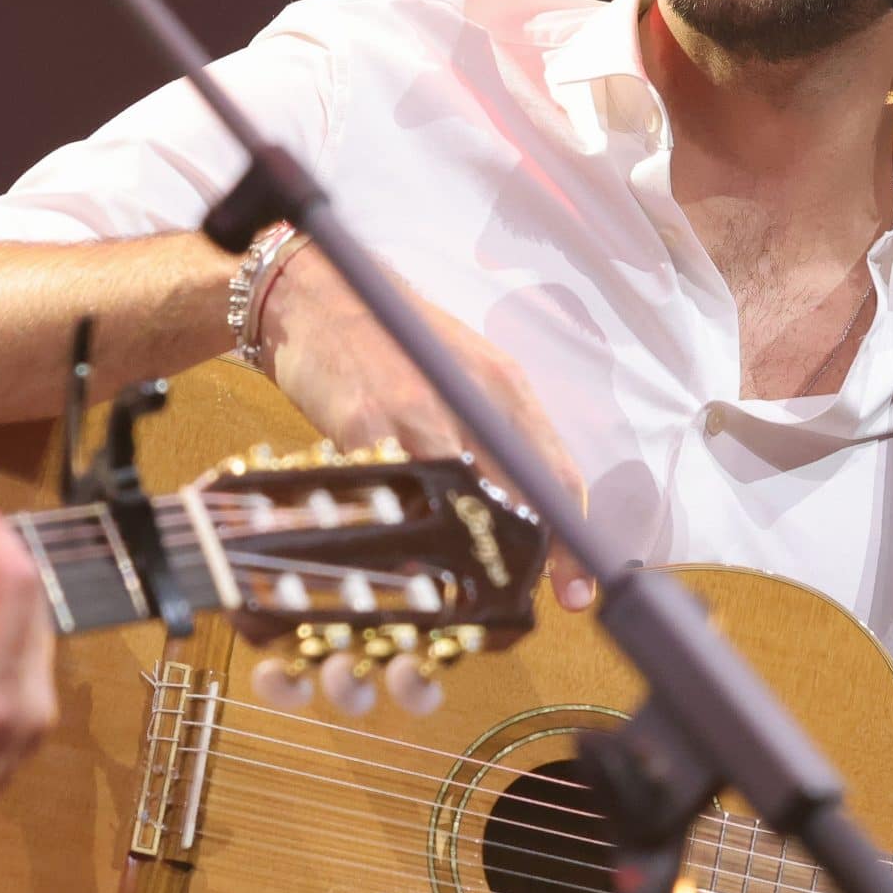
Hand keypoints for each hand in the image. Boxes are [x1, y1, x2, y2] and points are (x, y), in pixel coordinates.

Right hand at [259, 243, 596, 609]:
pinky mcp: (362, 427)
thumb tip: (522, 508)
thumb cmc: (394, 339)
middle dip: (524, 560)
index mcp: (502, 384)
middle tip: (522, 598)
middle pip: (514, 499)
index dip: (569, 542)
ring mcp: (414, 414)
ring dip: (463, 550)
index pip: (555, 473)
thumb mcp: (462, 370)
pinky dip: (402, 529)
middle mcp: (467, 398)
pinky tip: (400, 550)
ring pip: (457, 504)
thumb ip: (494, 431)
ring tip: (459, 581)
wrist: (316, 295)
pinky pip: (394, 494)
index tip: (575, 590)